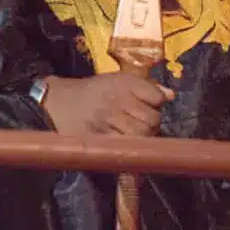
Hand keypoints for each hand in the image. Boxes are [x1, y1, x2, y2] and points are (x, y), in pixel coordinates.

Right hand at [42, 73, 174, 135]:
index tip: (151, 105)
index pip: (156, 97)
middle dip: (152, 123)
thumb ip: (145, 86)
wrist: (58, 103)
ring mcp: (109, 121)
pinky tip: (126, 145)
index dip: (157, 103)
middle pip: (152, 119)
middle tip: (143, 123)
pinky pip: (127, 148)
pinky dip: (131, 149)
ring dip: (144, 138)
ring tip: (135, 134)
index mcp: (123, 83)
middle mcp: (117, 100)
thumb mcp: (117, 80)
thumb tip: (170, 95)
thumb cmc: (92, 91)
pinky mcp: (101, 139)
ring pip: (142, 135)